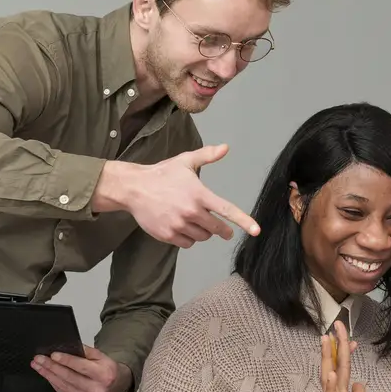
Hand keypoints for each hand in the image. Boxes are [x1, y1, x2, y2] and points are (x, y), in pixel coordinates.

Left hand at [32, 346, 132, 391]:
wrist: (118, 387)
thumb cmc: (107, 369)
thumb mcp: (102, 356)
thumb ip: (86, 352)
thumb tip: (65, 349)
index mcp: (104, 375)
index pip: (81, 367)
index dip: (65, 360)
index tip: (52, 354)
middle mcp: (97, 390)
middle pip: (69, 377)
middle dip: (51, 367)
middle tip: (38, 359)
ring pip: (64, 386)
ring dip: (48, 375)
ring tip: (37, 366)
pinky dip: (54, 383)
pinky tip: (47, 375)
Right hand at [92, 145, 260, 247]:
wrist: (133, 188)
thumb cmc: (162, 174)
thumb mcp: (185, 161)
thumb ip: (207, 156)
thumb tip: (225, 148)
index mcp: (199, 194)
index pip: (226, 210)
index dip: (244, 221)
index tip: (257, 230)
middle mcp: (191, 211)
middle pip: (216, 228)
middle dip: (221, 229)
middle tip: (221, 228)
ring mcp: (179, 225)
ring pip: (202, 237)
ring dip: (202, 232)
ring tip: (193, 220)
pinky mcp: (168, 235)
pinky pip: (187, 243)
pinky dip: (188, 238)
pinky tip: (181, 227)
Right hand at [305, 321, 365, 391]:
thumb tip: (360, 384)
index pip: (343, 371)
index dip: (345, 354)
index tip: (350, 338)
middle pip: (334, 368)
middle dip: (335, 347)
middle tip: (336, 325)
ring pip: (331, 379)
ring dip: (329, 358)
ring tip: (328, 340)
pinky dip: (332, 385)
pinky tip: (332, 373)